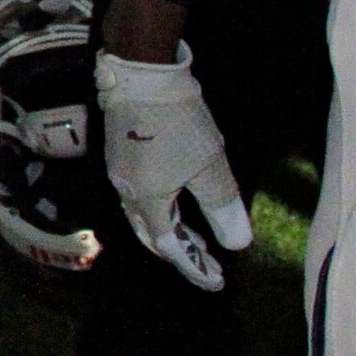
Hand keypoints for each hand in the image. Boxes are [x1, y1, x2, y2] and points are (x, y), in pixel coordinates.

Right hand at [95, 43, 251, 290]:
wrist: (140, 75)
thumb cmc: (178, 124)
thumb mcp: (210, 168)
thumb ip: (223, 209)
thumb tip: (237, 243)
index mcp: (148, 200)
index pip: (170, 247)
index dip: (194, 267)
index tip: (218, 280)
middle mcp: (126, 190)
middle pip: (149, 234)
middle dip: (179, 252)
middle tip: (206, 260)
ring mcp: (119, 170)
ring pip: (140, 213)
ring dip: (167, 229)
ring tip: (193, 233)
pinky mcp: (118, 150)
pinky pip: (135, 193)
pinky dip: (156, 207)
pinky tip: (172, 196)